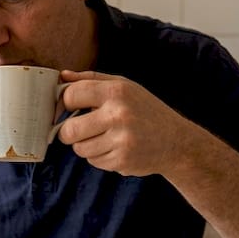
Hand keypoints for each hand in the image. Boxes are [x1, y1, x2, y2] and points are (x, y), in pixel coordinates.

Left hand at [57, 70, 188, 176]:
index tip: (67, 108)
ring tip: (103, 138)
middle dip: (69, 131)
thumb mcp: (124, 86)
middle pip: (69, 130)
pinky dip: (99, 157)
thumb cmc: (145, 110)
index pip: (71, 95)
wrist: (176, 141)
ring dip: (85, 145)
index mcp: (116, 91)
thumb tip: (62, 76)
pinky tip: (114, 148)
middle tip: (80, 129)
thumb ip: (91, 80)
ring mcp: (121, 139)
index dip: (64, 103)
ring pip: (79, 148)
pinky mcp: (122, 160)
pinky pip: (93, 161)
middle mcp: (118, 114)